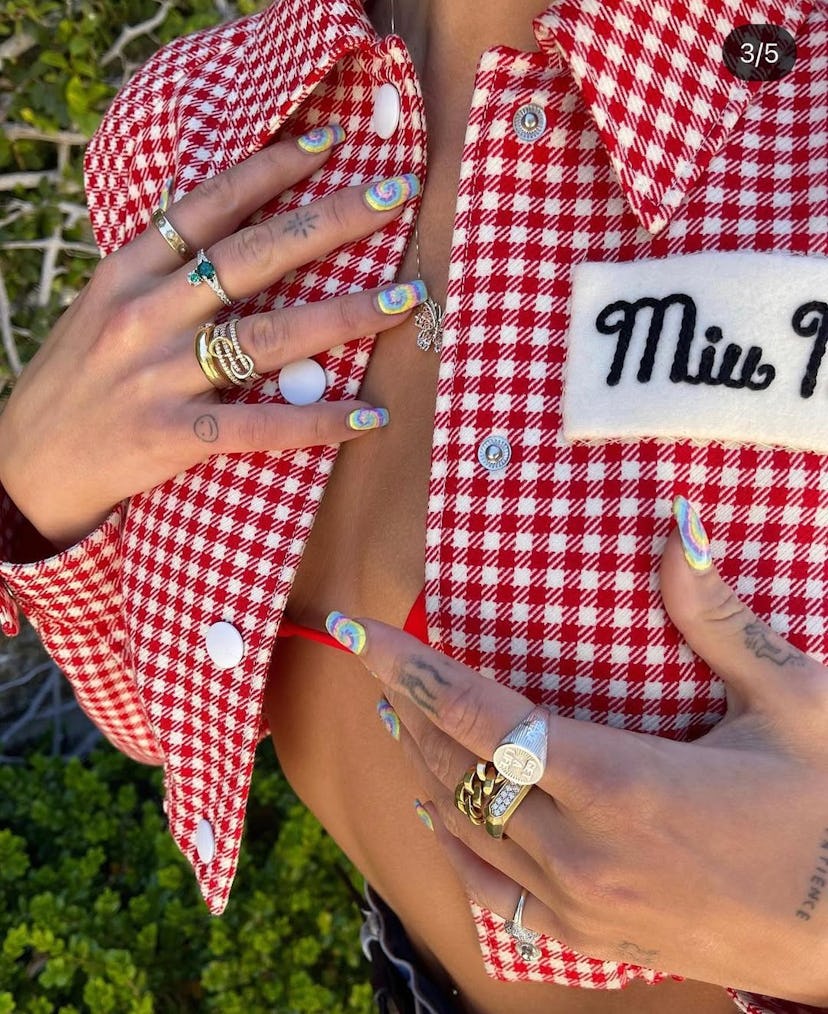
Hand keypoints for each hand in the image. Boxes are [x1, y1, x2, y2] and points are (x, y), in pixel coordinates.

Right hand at [0, 129, 421, 547]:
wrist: (31, 463)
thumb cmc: (81, 378)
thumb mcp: (107, 303)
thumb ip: (162, 268)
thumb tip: (223, 222)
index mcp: (130, 271)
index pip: (210, 204)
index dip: (273, 167)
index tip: (332, 143)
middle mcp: (147, 313)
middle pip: (254, 255)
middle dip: (331, 220)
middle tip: (394, 194)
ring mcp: (161, 374)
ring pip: (268, 335)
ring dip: (344, 314)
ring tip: (403, 298)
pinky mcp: (174, 435)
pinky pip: (261, 426)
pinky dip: (318, 420)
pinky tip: (368, 416)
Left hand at [326, 501, 827, 1003]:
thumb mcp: (792, 704)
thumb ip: (718, 620)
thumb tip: (679, 528)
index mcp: (619, 783)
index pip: (478, 713)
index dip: (407, 666)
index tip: (355, 630)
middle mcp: (581, 851)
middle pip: (455, 765)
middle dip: (407, 704)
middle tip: (379, 657)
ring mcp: (581, 906)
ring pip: (462, 828)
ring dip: (423, 766)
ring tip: (401, 715)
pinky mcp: (594, 939)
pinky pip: (492, 897)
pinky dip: (454, 847)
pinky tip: (441, 818)